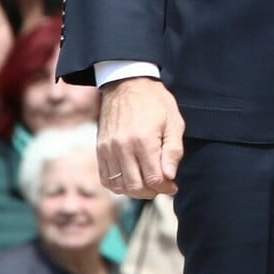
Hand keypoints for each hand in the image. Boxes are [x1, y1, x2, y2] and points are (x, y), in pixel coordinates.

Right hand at [98, 77, 184, 197]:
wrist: (127, 82)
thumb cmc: (155, 101)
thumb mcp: (174, 121)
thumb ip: (173, 151)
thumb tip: (170, 177)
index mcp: (143, 140)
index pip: (154, 179)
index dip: (165, 187)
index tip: (173, 185)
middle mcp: (123, 147)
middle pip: (135, 187)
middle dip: (152, 191)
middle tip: (162, 185)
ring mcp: (108, 149)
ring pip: (120, 186)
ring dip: (135, 190)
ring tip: (147, 182)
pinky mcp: (100, 149)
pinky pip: (106, 178)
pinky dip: (118, 185)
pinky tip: (131, 178)